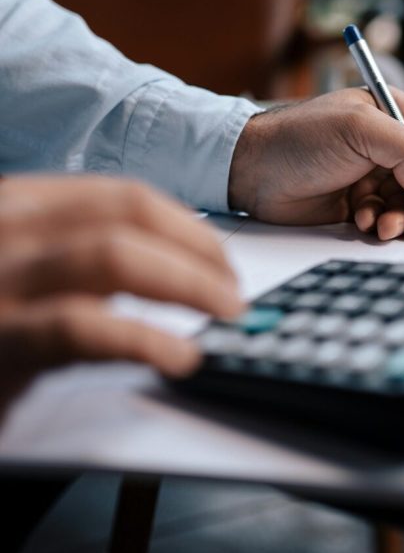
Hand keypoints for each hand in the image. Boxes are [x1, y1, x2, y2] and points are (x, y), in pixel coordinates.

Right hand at [0, 176, 241, 412]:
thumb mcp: (24, 267)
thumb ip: (79, 252)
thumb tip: (173, 262)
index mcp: (18, 203)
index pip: (122, 196)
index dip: (185, 225)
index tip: (220, 257)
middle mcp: (6, 225)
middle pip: (127, 215)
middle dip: (197, 250)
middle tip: (233, 290)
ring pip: (115, 255)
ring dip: (187, 283)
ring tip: (224, 313)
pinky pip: (83, 328)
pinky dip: (145, 339)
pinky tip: (180, 356)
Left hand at [229, 87, 403, 240]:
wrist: (252, 170)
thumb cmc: (299, 137)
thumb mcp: (359, 130)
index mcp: (389, 113)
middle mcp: (383, 144)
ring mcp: (369, 174)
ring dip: (403, 217)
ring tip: (386, 226)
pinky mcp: (354, 202)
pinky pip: (383, 217)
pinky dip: (379, 224)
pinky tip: (362, 221)